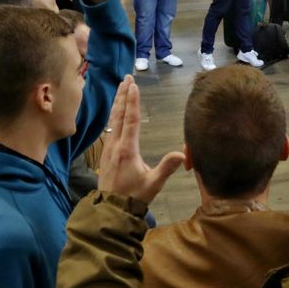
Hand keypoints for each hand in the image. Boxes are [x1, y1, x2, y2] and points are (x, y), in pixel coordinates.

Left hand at [97, 77, 185, 203]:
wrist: (111, 209)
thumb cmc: (134, 196)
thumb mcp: (153, 183)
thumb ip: (167, 167)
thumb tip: (182, 153)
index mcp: (128, 149)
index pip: (131, 120)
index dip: (133, 102)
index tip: (134, 85)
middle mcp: (116, 145)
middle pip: (120, 114)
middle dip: (124, 95)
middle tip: (127, 78)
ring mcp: (109, 148)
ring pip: (113, 120)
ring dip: (118, 102)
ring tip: (121, 87)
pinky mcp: (106, 153)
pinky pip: (110, 128)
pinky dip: (114, 114)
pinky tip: (116, 111)